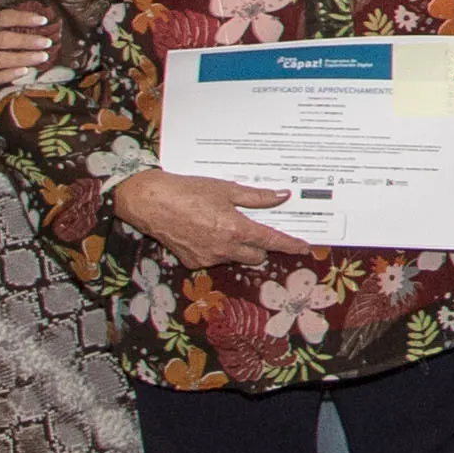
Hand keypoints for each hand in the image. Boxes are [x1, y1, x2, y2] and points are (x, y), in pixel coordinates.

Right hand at [0, 0, 62, 96]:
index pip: (3, 18)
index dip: (23, 18)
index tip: (43, 20)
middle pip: (3, 40)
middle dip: (27, 41)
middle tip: (48, 42)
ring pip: (0, 59)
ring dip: (23, 58)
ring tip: (43, 57)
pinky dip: (8, 75)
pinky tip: (25, 72)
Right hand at [114, 167, 306, 267]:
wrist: (150, 202)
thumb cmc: (187, 191)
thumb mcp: (226, 189)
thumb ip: (257, 197)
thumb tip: (282, 195)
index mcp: (235, 229)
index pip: (271, 241)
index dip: (290, 245)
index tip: (304, 247)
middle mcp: (224, 248)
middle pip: (256, 256)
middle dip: (260, 246)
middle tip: (253, 228)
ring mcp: (207, 258)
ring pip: (235, 258)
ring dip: (237, 247)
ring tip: (221, 224)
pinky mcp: (192, 263)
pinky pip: (214, 259)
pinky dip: (216, 249)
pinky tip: (203, 231)